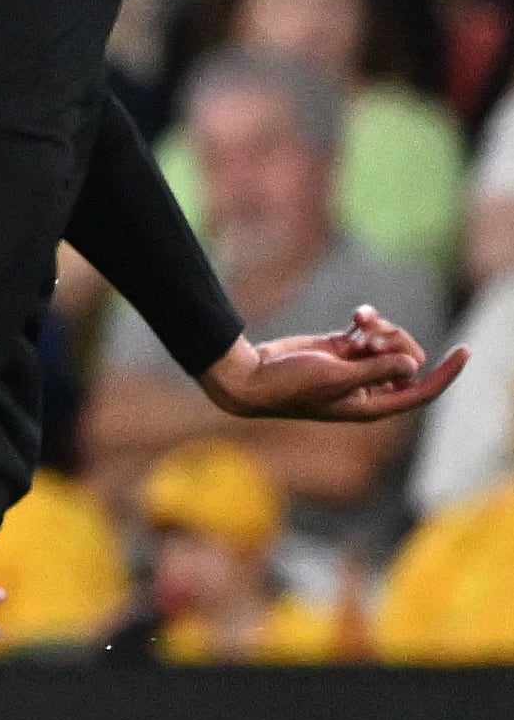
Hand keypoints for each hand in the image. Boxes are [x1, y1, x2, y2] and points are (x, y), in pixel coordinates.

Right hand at [202, 308, 468, 423]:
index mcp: (371, 405)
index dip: (445, 374)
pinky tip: (358, 314)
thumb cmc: (290, 386)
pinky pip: (370, 331)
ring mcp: (355, 367)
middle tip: (373, 335)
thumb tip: (412, 365)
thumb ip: (377, 371)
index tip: (465, 351)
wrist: (252, 375)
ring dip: (380, 328)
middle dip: (396, 341)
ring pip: (390, 343)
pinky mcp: (341, 348)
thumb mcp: (336, 378)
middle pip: (407, 360)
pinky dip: (368, 320)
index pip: (420, 392)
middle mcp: (367, 387)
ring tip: (359, 322)